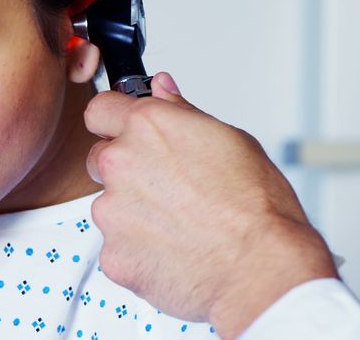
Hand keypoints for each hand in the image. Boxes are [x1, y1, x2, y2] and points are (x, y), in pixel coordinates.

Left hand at [85, 72, 337, 337]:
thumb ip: (183, 112)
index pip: (101, 108)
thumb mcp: (231, 139)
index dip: (115, 119)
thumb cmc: (256, 208)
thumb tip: (162, 89)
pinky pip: (118, 246)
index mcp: (149, 127)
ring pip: (110, 205)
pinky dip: (139, 249)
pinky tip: (175, 250)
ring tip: (181, 224)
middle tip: (168, 186)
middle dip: (127, 170)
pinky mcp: (112, 255)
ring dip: (134, 212)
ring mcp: (112, 212)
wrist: (259, 269)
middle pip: (101, 158)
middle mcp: (121, 164)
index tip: (126, 130)